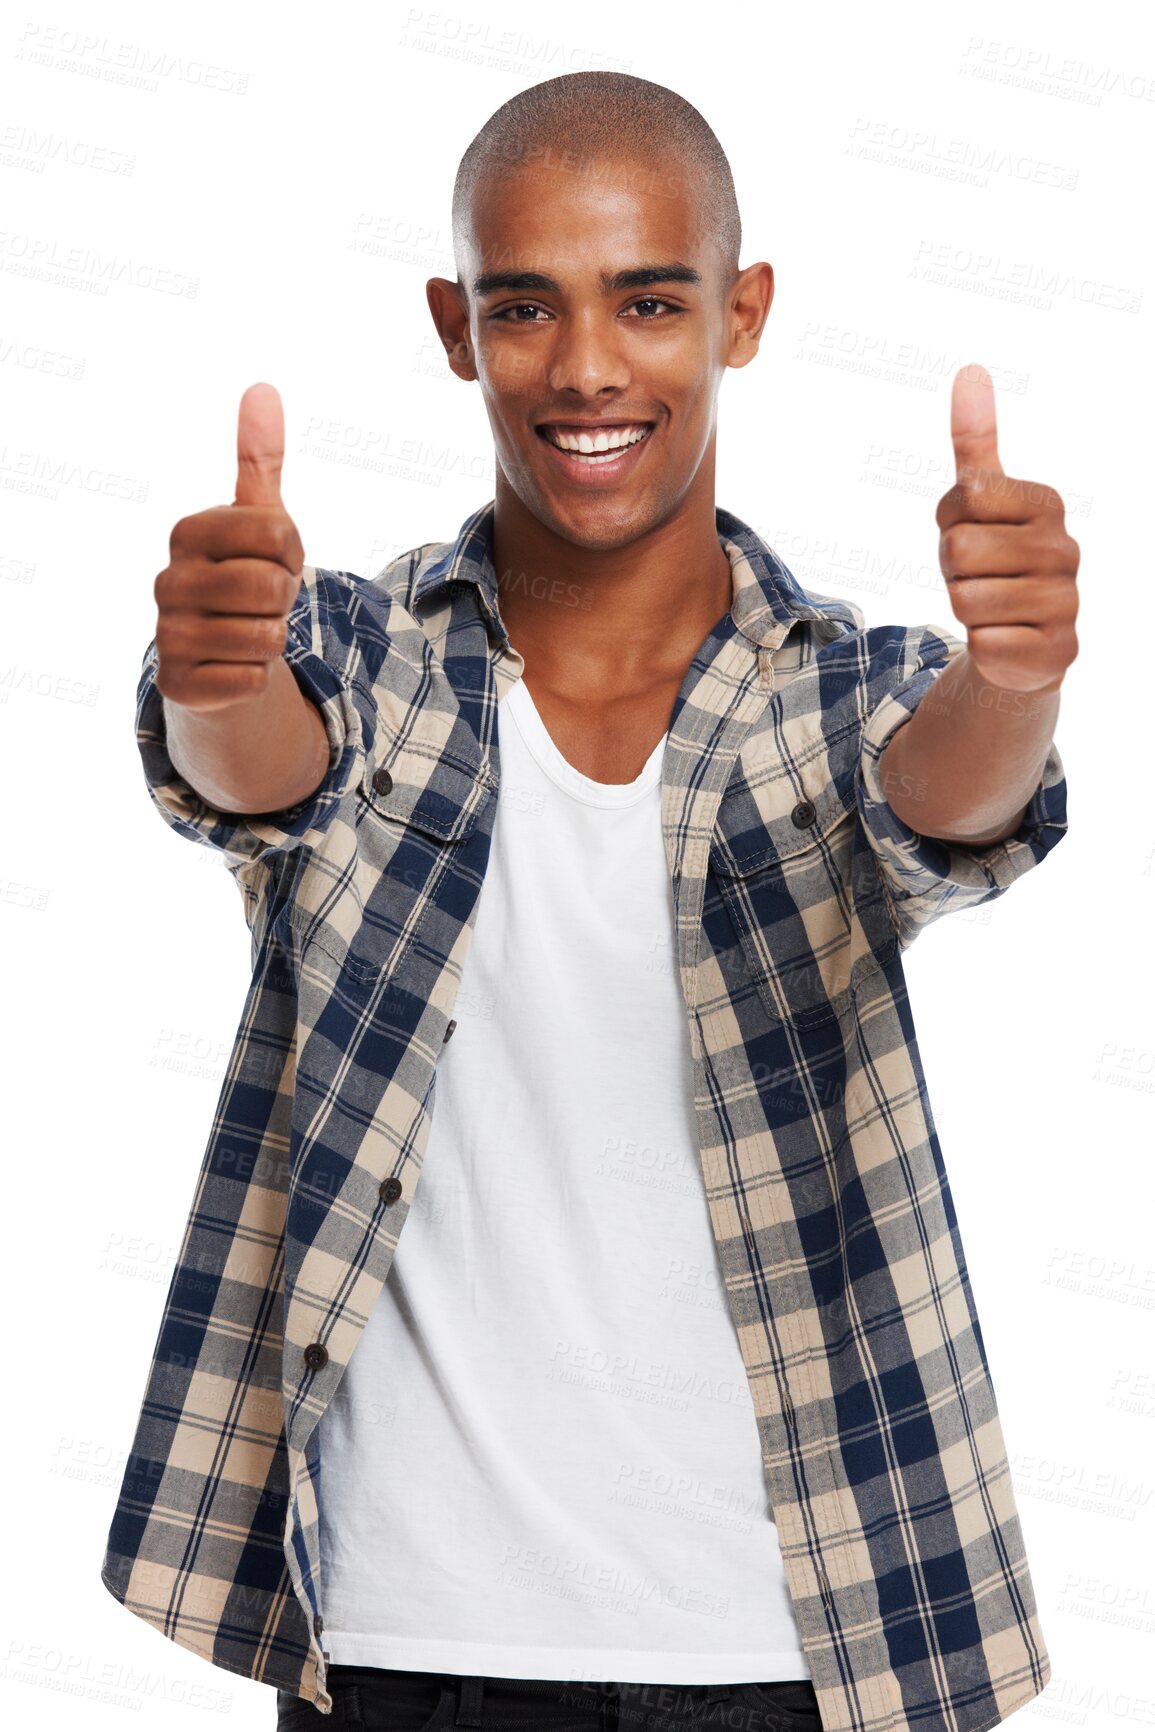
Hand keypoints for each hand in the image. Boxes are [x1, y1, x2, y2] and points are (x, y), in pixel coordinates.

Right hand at [153, 383, 305, 711]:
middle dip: (284, 600)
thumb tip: (263, 387)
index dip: (293, 552)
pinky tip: (234, 667)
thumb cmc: (244, 580)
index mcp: (187, 532)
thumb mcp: (257, 521)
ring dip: (272, 640)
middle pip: (272, 585)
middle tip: (263, 604)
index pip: (277, 531)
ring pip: (266, 636)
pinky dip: (256, 677)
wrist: (219, 658)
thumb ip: (259, 460)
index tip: (275, 560)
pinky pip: (251, 678)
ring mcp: (167, 634)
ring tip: (249, 631)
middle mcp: (167, 581)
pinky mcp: (178, 683)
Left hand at [935, 362, 1079, 693]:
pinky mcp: (1057, 650)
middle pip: (960, 550)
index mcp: (1046, 503)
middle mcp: (1065, 549)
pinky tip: (1005, 639)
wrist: (1020, 643)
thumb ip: (975, 443)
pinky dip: (981, 645)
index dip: (951, 522)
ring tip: (990, 606)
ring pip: (965, 599)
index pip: (965, 496)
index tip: (973, 533)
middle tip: (977, 576)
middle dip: (952, 569)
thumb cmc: (993, 562)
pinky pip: (984, 642)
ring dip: (964, 607)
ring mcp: (1066, 601)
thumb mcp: (979, 502)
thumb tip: (970, 369)